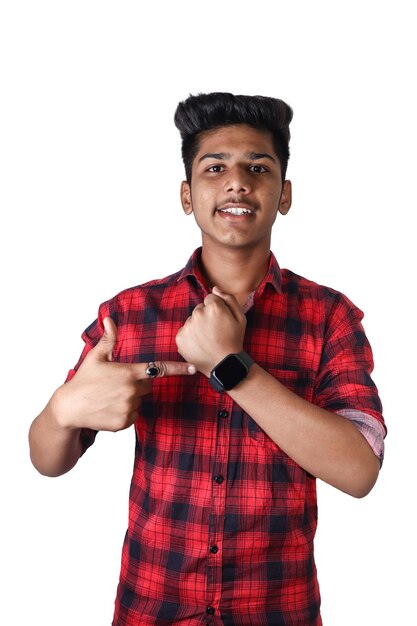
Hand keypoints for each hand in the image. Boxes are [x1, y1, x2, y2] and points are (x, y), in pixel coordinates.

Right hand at [52, 317, 195, 431]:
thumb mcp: (95, 357)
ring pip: (140, 401)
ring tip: (109, 397)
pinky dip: (125, 412)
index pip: (159, 369)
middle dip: (136, 383)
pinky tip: (109, 408)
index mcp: (128, 372)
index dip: (178, 368)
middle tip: (116, 384)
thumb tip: (109, 319)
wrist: (70, 408)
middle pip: (148, 386)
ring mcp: (129, 407)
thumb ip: (108, 339)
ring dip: (130, 398)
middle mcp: (132, 390)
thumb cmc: (83, 380)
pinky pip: (134, 415)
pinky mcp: (125, 422)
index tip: (192, 369)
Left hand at [175, 287, 246, 376]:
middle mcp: (198, 314)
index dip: (217, 309)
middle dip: (206, 316)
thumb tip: (215, 288)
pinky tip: (200, 344)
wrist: (223, 365)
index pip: (210, 298)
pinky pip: (185, 331)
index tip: (221, 321)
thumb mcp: (240, 318)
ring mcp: (188, 326)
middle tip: (215, 331)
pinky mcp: (180, 337)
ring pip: (192, 320)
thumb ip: (228, 299)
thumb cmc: (234, 340)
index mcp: (214, 307)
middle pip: (200, 309)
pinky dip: (190, 336)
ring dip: (197, 326)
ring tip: (208, 339)